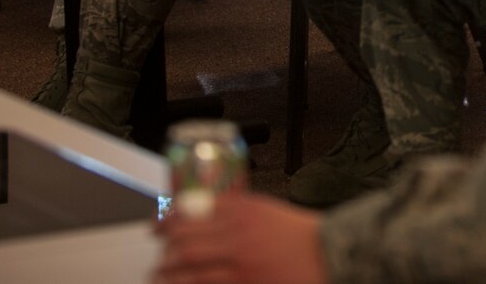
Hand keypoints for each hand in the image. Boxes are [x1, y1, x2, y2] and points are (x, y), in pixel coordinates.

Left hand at [154, 190, 329, 283]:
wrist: (328, 252)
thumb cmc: (299, 233)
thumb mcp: (266, 210)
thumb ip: (236, 211)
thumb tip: (202, 214)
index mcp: (244, 209)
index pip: (193, 210)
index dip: (168, 220)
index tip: (157, 226)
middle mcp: (239, 234)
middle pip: (185, 240)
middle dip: (164, 248)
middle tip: (158, 253)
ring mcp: (240, 262)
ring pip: (190, 267)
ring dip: (168, 272)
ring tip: (159, 275)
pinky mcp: (245, 283)